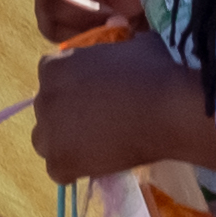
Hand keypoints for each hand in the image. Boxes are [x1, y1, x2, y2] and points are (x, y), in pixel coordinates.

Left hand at [30, 36, 213, 182]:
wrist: (171, 109)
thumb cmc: (156, 71)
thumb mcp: (129, 45)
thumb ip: (110, 51)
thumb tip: (120, 52)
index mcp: (55, 66)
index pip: (52, 79)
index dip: (74, 90)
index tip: (95, 98)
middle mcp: (44, 96)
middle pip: (48, 110)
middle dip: (68, 116)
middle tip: (100, 123)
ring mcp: (49, 130)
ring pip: (45, 141)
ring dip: (65, 143)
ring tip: (97, 147)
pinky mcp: (60, 160)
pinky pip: (58, 171)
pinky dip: (76, 170)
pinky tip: (100, 164)